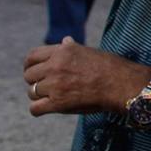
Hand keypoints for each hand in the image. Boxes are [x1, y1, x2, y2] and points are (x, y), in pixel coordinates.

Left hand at [23, 37, 148, 116]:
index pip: (32, 57)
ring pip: (31, 93)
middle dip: (36, 81)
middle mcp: (55, 66)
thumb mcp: (89, 51)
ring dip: (39, 96)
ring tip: (52, 97)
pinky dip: (39, 110)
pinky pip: (35, 109)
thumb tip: (65, 41)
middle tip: (47, 86)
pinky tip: (47, 108)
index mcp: (62, 51)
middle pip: (28, 76)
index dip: (30, 65)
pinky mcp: (58, 103)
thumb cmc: (110, 67)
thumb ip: (72, 49)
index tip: (35, 71)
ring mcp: (55, 85)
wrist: (122, 84)